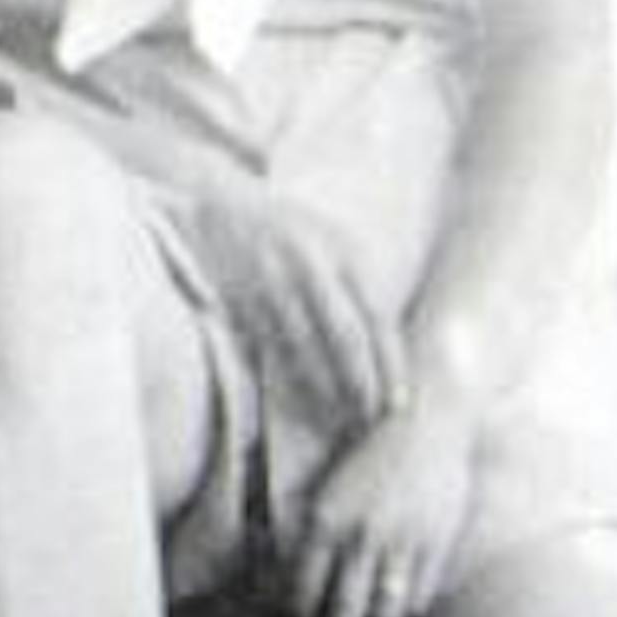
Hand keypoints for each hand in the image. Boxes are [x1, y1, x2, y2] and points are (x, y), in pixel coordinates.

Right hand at [192, 193, 407, 442]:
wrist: (218, 199)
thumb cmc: (288, 228)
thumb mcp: (332, 239)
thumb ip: (358, 284)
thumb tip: (388, 347)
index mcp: (344, 248)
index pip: (375, 316)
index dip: (389, 363)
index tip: (398, 401)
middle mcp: (310, 261)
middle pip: (344, 335)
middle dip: (360, 381)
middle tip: (369, 417)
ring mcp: (272, 278)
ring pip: (304, 346)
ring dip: (324, 385)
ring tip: (339, 418)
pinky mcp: (239, 293)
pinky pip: (268, 344)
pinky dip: (286, 374)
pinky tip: (299, 397)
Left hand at [286, 386, 478, 616]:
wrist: (427, 423)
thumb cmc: (369, 458)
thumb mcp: (327, 494)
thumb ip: (311, 540)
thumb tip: (289, 591)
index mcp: (324, 521)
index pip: (299, 596)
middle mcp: (361, 537)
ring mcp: (402, 546)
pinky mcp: (435, 550)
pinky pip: (412, 605)